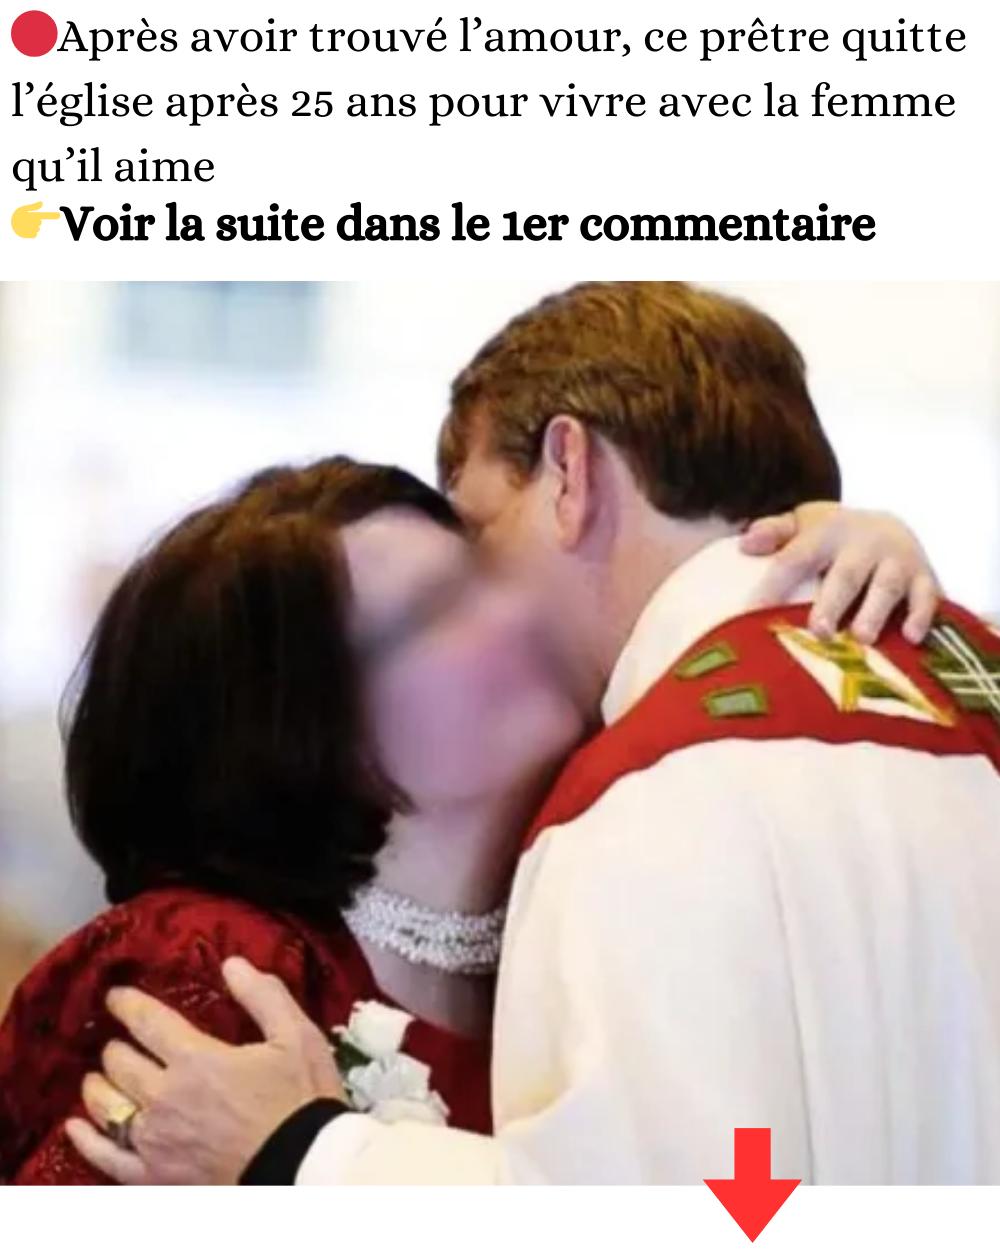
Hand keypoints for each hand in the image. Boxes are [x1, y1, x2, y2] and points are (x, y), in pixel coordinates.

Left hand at [66, 957, 344, 1184]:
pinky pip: (106, 1157)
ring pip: (107, 1106)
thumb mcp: (297, 1037)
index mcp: (196, 1059)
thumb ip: (264, 996)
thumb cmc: (301, 1101)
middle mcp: (165, 1097)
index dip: (127, 1004)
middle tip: (119, 1041)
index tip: (115, 996)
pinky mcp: (154, 1177)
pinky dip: (86, 1139)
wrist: (303, 1170)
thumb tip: (233, 964)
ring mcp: (155, 1141)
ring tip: (97, 1076)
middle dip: (116, 1047)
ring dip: (98, 1086)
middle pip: (121, 1063)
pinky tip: (75, 1127)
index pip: (147, 1022)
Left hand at [740, 502, 939, 643]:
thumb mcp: (803, 525)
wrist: (890, 525)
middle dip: (834, 602)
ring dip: (875, 612)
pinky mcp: (925, 578)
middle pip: (847, 574)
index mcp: (827, 533)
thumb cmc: (831, 537)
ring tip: (862, 639)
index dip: (774, 586)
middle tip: (819, 631)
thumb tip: (745, 544)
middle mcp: (865, 544)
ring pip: (887, 586)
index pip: (796, 559)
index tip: (753, 614)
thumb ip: (775, 532)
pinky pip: (927, 596)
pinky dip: (922, 616)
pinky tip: (911, 637)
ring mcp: (898, 561)